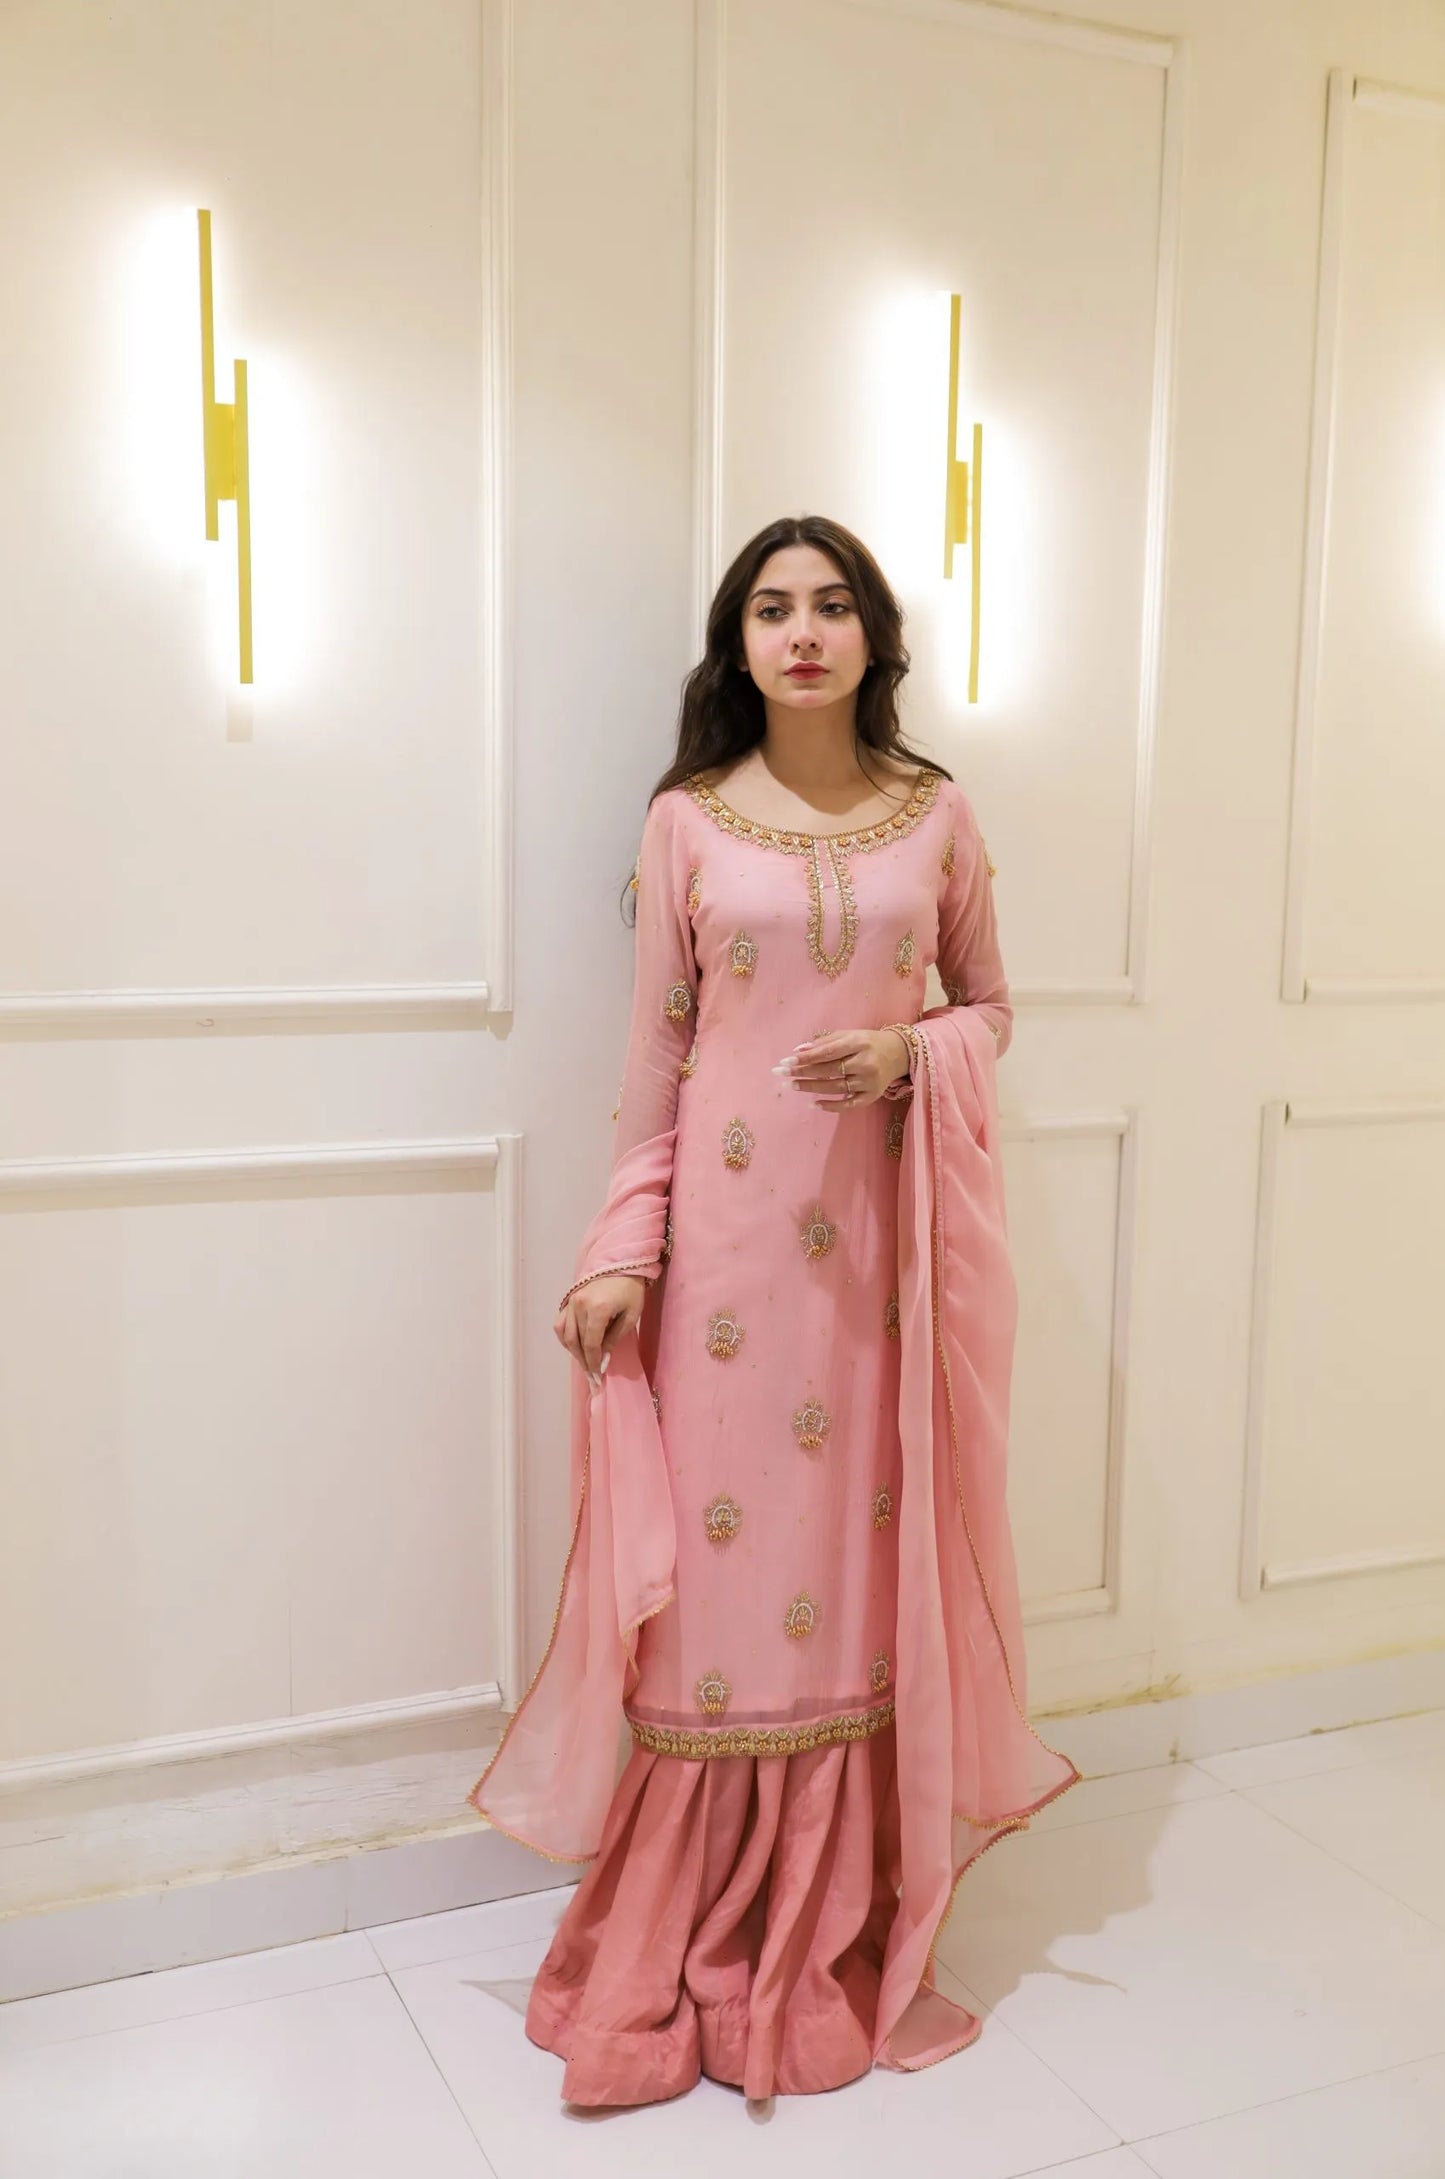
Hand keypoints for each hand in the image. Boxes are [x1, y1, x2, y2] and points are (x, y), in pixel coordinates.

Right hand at [553, 1273, 648, 1386]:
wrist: (622, 1263)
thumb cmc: (631, 1289)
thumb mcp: (631, 1315)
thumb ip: (615, 1338)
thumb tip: (602, 1360)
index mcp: (598, 1309)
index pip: (591, 1344)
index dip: (594, 1363)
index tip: (598, 1378)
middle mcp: (579, 1305)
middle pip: (577, 1342)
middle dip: (585, 1362)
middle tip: (592, 1378)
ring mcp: (571, 1302)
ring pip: (566, 1335)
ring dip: (574, 1353)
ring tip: (585, 1364)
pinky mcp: (568, 1299)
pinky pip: (560, 1323)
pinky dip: (565, 1338)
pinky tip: (574, 1347)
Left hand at [775, 1027, 910, 1109]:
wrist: (898, 1054)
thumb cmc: (868, 1042)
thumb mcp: (849, 1035)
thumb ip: (825, 1042)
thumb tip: (798, 1051)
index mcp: (859, 1043)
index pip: (828, 1051)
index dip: (806, 1057)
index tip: (786, 1061)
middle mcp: (865, 1063)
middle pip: (830, 1070)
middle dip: (803, 1072)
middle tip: (782, 1074)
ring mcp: (869, 1081)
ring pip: (836, 1087)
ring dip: (812, 1087)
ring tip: (793, 1086)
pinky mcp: (872, 1096)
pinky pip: (849, 1104)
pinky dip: (832, 1106)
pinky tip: (815, 1104)